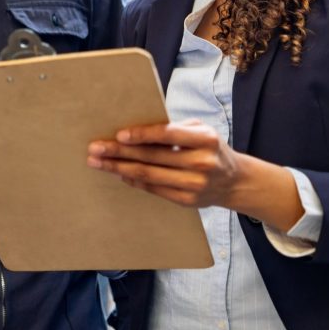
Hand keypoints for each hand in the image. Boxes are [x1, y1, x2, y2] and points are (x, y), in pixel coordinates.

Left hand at [87, 119, 245, 208]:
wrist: (233, 181)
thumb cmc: (210, 149)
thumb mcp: (201, 131)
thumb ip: (174, 129)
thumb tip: (135, 131)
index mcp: (206, 140)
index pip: (168, 135)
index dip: (142, 135)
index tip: (119, 135)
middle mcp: (201, 163)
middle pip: (152, 157)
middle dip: (119, 153)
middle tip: (95, 149)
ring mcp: (194, 184)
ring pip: (148, 175)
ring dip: (119, 168)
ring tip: (98, 162)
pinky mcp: (186, 200)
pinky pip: (153, 189)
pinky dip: (133, 180)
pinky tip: (118, 173)